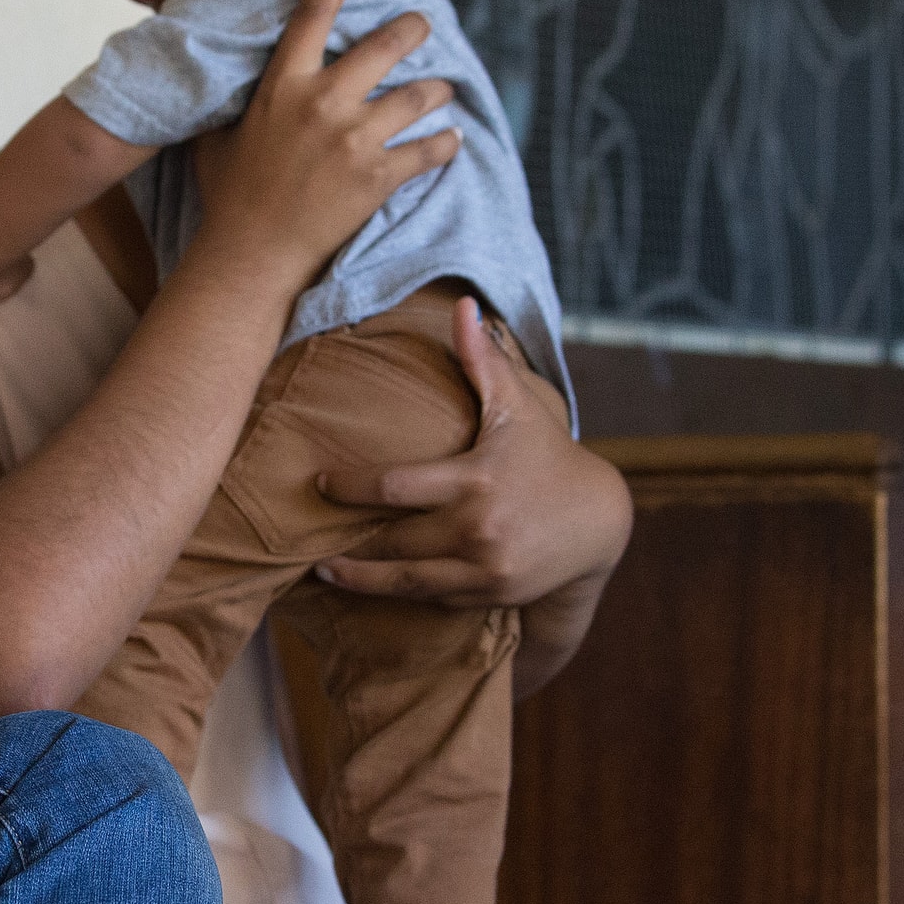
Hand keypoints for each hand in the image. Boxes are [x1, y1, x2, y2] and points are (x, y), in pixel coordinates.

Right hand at [188, 0, 461, 302]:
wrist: (250, 254)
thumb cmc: (229, 193)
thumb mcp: (218, 133)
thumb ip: (234, 97)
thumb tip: (217, 71)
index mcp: (283, 85)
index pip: (315, 12)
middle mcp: (322, 103)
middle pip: (387, 44)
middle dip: (415, 29)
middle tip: (424, 25)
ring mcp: (354, 140)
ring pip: (421, 95)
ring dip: (437, 89)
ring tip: (442, 89)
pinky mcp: (378, 178)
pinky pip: (432, 150)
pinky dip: (447, 143)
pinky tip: (453, 139)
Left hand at [315, 295, 630, 608]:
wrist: (600, 521)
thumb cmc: (547, 454)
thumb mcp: (517, 407)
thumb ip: (483, 361)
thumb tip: (463, 305)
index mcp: (474, 479)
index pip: (393, 487)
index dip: (349, 487)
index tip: (319, 483)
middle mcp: (478, 528)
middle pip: (392, 539)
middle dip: (347, 539)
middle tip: (303, 534)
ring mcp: (485, 568)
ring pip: (406, 580)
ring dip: (360, 578)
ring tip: (322, 570)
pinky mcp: (492, 595)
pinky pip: (435, 598)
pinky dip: (403, 593)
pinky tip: (373, 585)